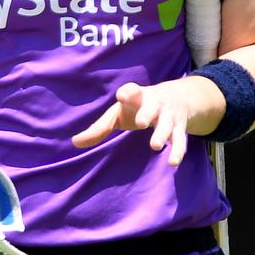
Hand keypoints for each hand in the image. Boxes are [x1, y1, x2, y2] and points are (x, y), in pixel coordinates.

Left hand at [71, 76, 225, 165]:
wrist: (177, 97)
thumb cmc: (138, 107)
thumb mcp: (119, 113)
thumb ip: (99, 128)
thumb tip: (75, 143)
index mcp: (136, 97)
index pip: (132, 91)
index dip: (128, 92)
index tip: (122, 95)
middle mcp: (154, 104)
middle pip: (151, 107)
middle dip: (147, 113)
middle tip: (141, 122)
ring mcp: (168, 116)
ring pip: (167, 125)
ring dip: (162, 134)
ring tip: (155, 145)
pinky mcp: (179, 128)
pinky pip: (180, 140)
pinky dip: (178, 151)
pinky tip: (172, 163)